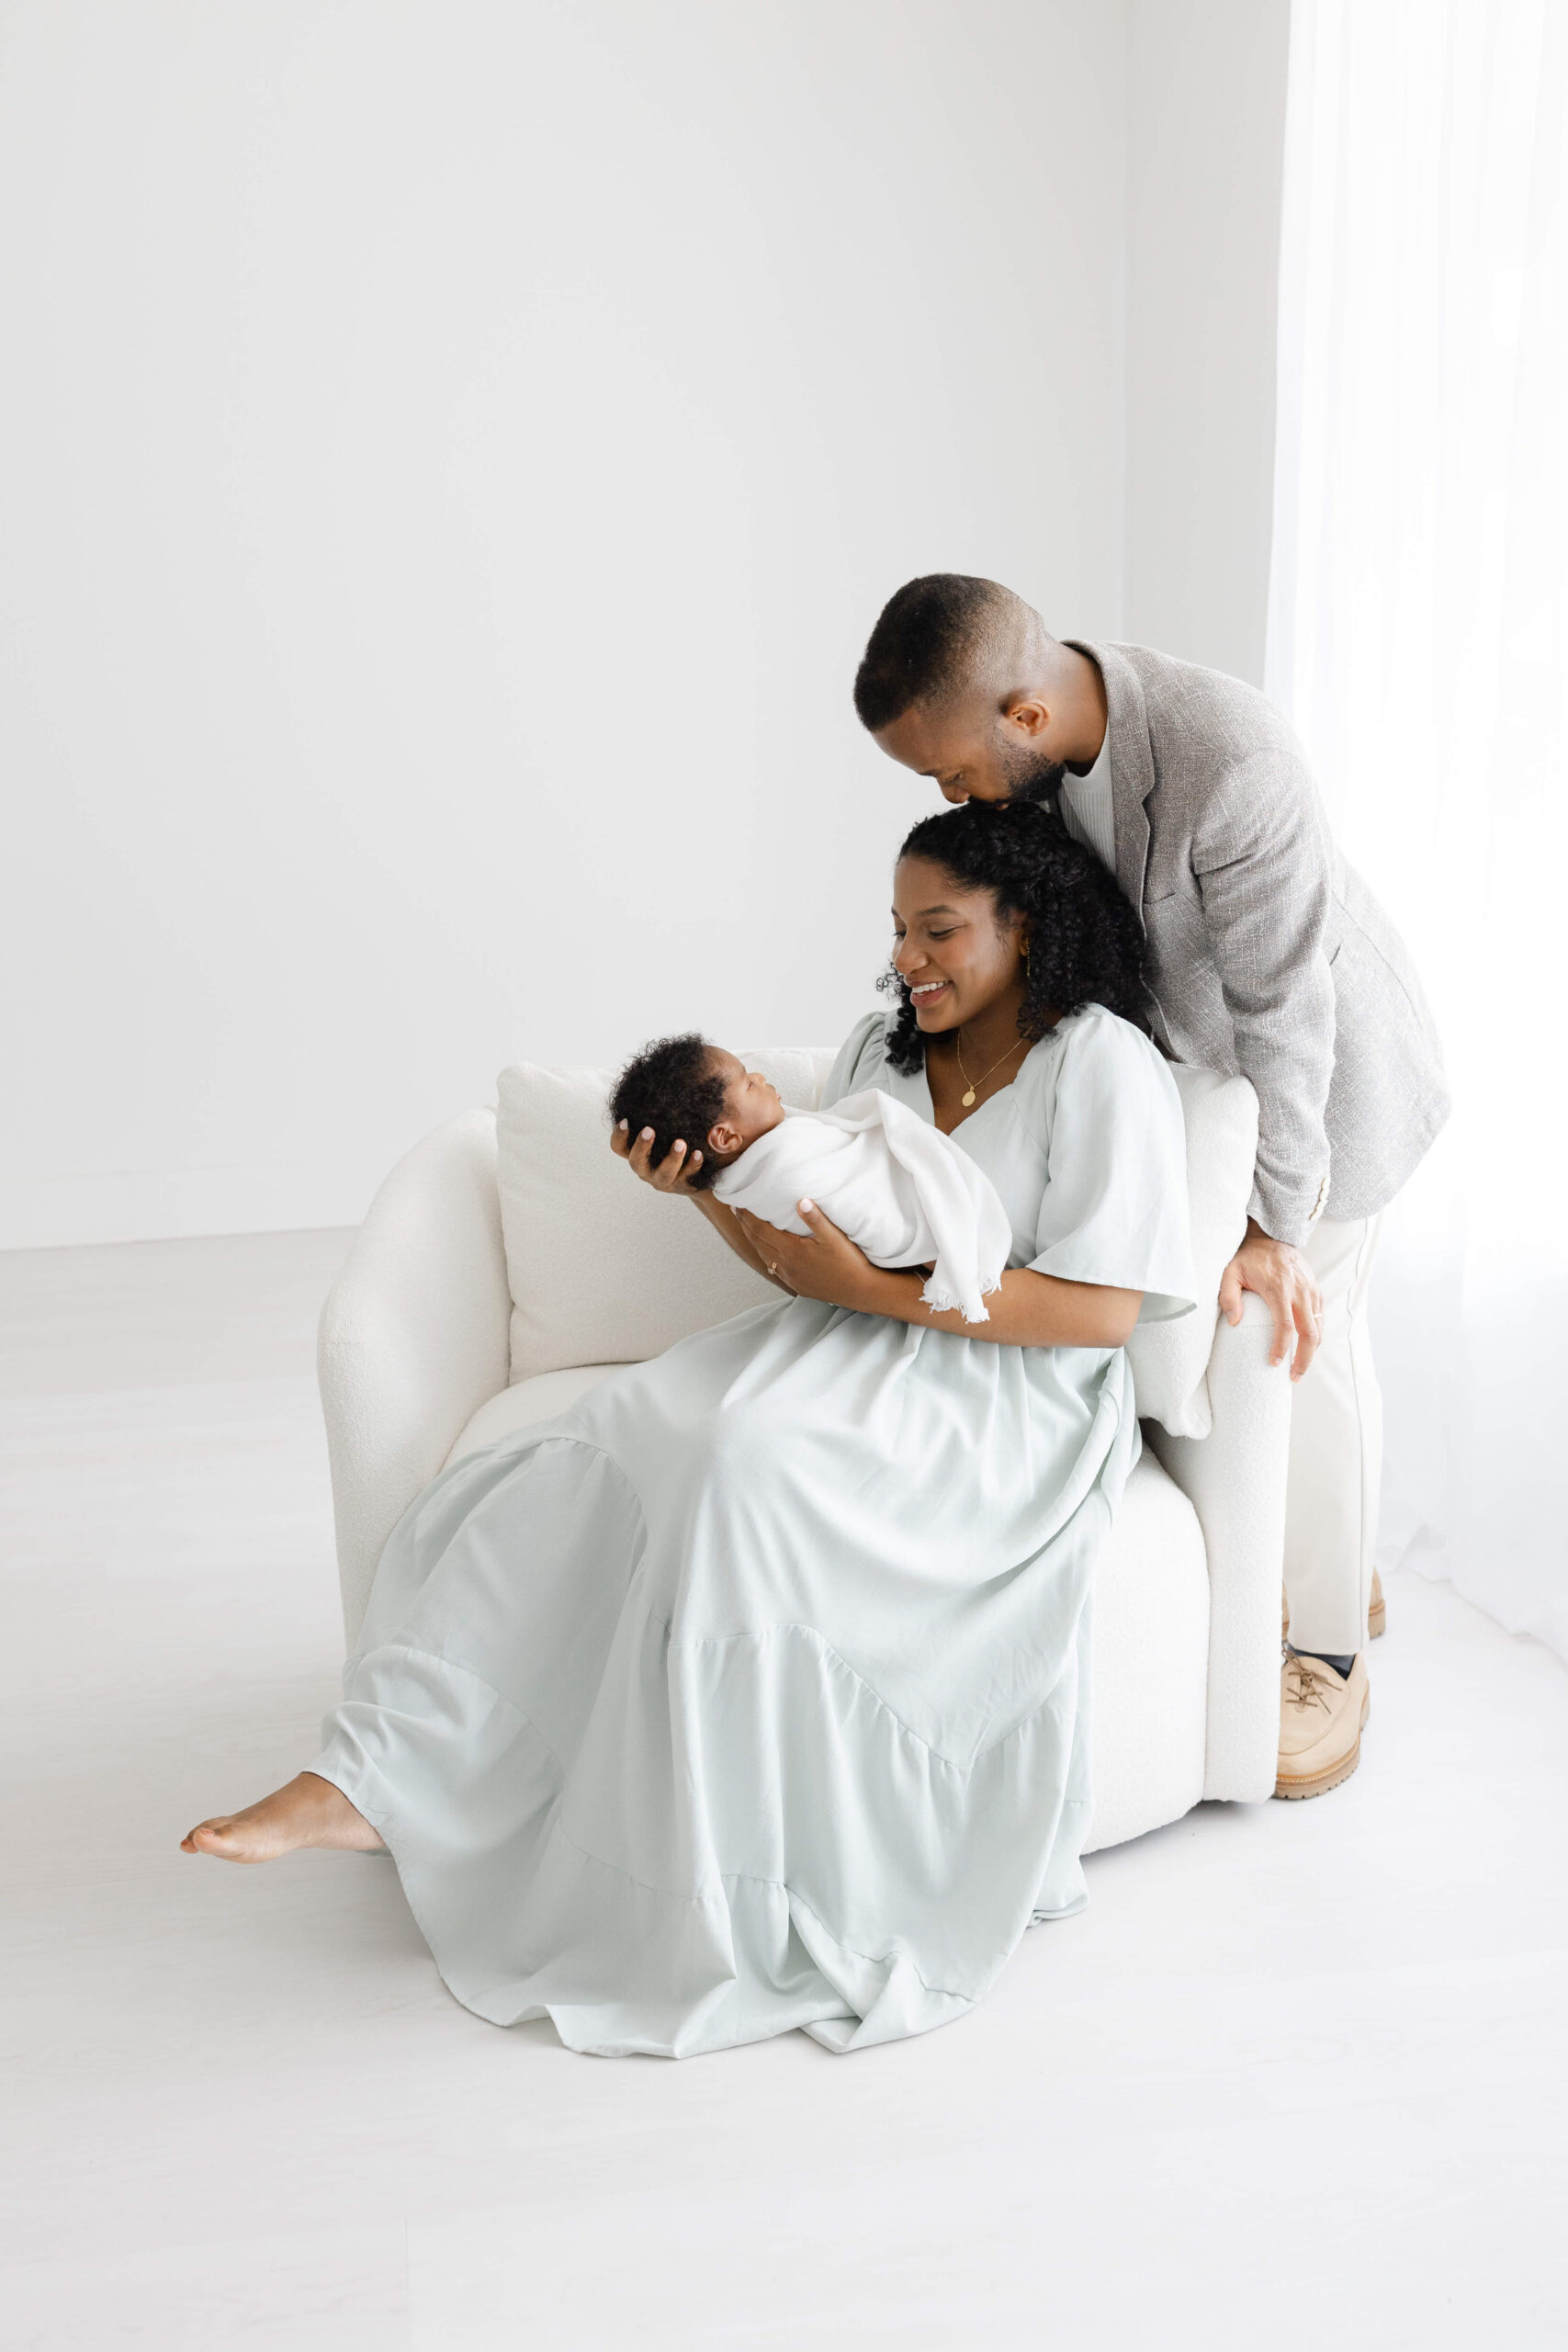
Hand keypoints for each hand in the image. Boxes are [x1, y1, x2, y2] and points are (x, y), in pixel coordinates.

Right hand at [611, 1119, 704, 1194]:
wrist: (694, 1174)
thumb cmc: (671, 1142)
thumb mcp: (661, 1129)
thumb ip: (656, 1113)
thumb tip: (661, 1071)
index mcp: (636, 1154)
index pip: (618, 1148)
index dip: (619, 1136)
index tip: (626, 1120)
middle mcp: (646, 1169)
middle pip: (636, 1162)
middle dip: (641, 1146)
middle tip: (649, 1130)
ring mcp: (664, 1180)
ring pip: (663, 1174)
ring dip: (671, 1159)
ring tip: (681, 1143)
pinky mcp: (683, 1185)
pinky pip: (688, 1178)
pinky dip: (693, 1165)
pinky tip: (699, 1153)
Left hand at [733, 1199, 872, 1307]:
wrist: (860, 1292)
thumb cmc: (850, 1263)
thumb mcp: (835, 1237)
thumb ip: (816, 1219)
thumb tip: (801, 1201)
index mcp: (791, 1251)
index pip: (760, 1230)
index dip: (747, 1217)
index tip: (738, 1204)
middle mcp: (786, 1265)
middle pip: (758, 1242)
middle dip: (745, 1226)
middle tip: (736, 1211)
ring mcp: (790, 1277)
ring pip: (764, 1256)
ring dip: (754, 1241)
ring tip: (748, 1228)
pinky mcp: (797, 1286)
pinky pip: (774, 1269)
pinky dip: (765, 1256)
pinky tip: (768, 1252)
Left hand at [1218, 1217, 1322, 1379]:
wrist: (1273, 1237)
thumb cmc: (1249, 1258)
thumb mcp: (1230, 1272)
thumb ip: (1228, 1296)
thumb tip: (1234, 1323)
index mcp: (1279, 1289)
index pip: (1286, 1325)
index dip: (1282, 1348)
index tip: (1274, 1363)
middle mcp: (1300, 1292)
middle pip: (1310, 1333)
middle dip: (1304, 1359)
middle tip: (1293, 1377)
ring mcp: (1312, 1292)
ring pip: (1319, 1328)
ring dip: (1312, 1351)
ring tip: (1299, 1368)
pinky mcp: (1316, 1292)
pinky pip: (1321, 1319)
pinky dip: (1316, 1336)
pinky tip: (1306, 1348)